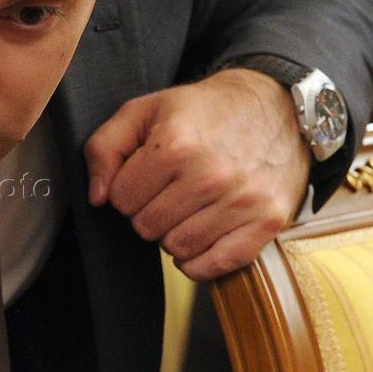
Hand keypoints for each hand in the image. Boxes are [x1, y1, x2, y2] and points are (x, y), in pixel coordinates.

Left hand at [84, 69, 311, 280]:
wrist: (275, 105)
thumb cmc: (204, 110)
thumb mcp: (144, 111)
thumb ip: (104, 148)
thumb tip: (97, 197)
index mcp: (175, 146)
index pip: (121, 200)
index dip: (127, 189)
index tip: (145, 177)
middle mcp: (210, 176)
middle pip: (147, 228)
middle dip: (148, 212)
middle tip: (168, 191)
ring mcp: (243, 202)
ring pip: (178, 249)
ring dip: (174, 234)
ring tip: (188, 207)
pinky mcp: (267, 222)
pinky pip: (216, 266)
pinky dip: (200, 261)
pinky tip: (201, 235)